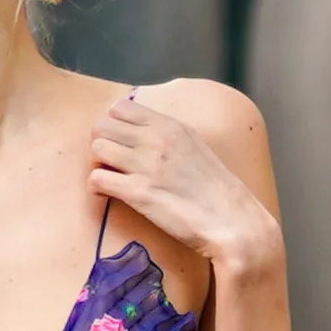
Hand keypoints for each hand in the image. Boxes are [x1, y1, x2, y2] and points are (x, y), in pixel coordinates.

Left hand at [90, 90, 279, 279]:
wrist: (233, 223)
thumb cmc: (216, 192)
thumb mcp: (196, 148)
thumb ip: (169, 138)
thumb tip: (143, 137)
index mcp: (171, 126)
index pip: (121, 107)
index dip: (113, 126)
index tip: (119, 144)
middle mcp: (157, 140)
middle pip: (102, 125)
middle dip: (100, 144)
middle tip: (109, 164)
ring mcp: (147, 165)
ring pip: (96, 149)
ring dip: (97, 165)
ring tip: (109, 180)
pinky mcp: (139, 194)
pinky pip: (97, 179)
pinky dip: (96, 189)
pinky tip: (107, 197)